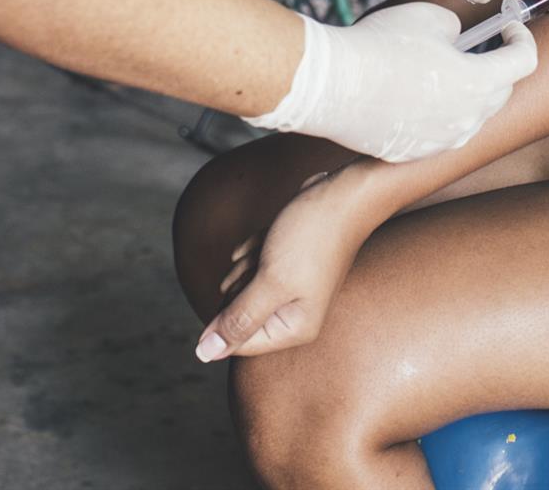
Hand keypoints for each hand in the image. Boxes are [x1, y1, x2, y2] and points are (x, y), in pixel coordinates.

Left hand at [194, 165, 374, 361]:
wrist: (343, 195)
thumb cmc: (312, 238)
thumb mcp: (270, 281)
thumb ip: (239, 319)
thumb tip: (206, 354)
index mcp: (294, 327)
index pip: (239, 343)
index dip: (226, 317)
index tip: (245, 287)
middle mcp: (294, 312)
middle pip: (239, 312)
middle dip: (241, 284)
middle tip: (265, 264)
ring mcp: (292, 288)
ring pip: (244, 286)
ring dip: (247, 263)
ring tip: (271, 248)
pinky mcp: (289, 265)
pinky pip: (254, 264)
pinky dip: (255, 249)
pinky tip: (268, 238)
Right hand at [244, 3, 535, 160]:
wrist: (332, 84)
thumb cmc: (380, 45)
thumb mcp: (429, 18)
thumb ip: (457, 29)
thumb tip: (459, 40)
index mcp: (478, 82)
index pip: (524, 63)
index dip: (522, 40)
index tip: (511, 29)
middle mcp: (467, 119)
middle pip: (501, 93)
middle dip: (497, 68)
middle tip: (481, 47)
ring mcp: (442, 141)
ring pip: (471, 116)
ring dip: (468, 94)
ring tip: (443, 71)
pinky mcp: (415, 153)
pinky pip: (441, 133)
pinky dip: (439, 114)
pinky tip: (416, 96)